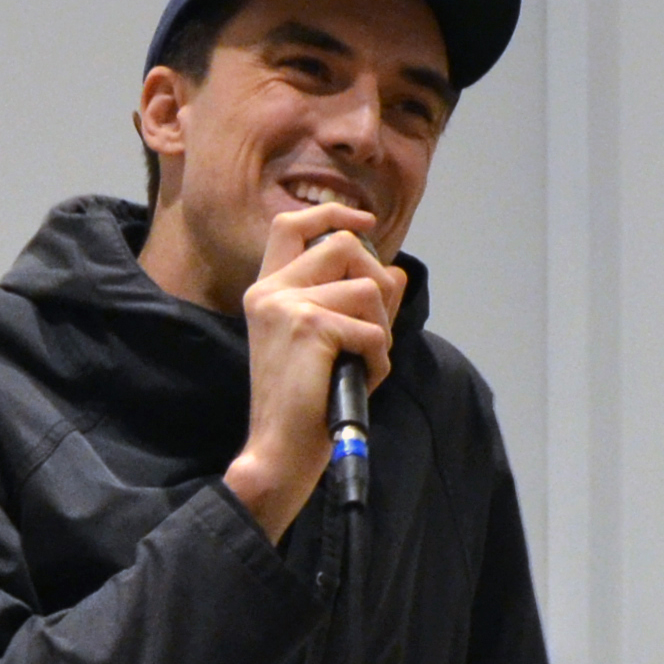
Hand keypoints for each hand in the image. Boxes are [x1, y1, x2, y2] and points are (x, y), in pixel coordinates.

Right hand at [224, 202, 398, 538]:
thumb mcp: (332, 343)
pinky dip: (378, 359)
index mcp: (267, 292)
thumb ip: (359, 302)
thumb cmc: (304, 404)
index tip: (365, 221)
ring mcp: (286, 305)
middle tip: (374, 325)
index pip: (292, 225)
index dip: (332, 213)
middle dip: (377, 280)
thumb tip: (396, 272)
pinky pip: (372, 328)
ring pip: (368, 288)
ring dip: (381, 330)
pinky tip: (359, 381)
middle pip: (345, 244)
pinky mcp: (309, 326)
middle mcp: (270, 292)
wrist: (280, 450)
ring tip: (360, 364)